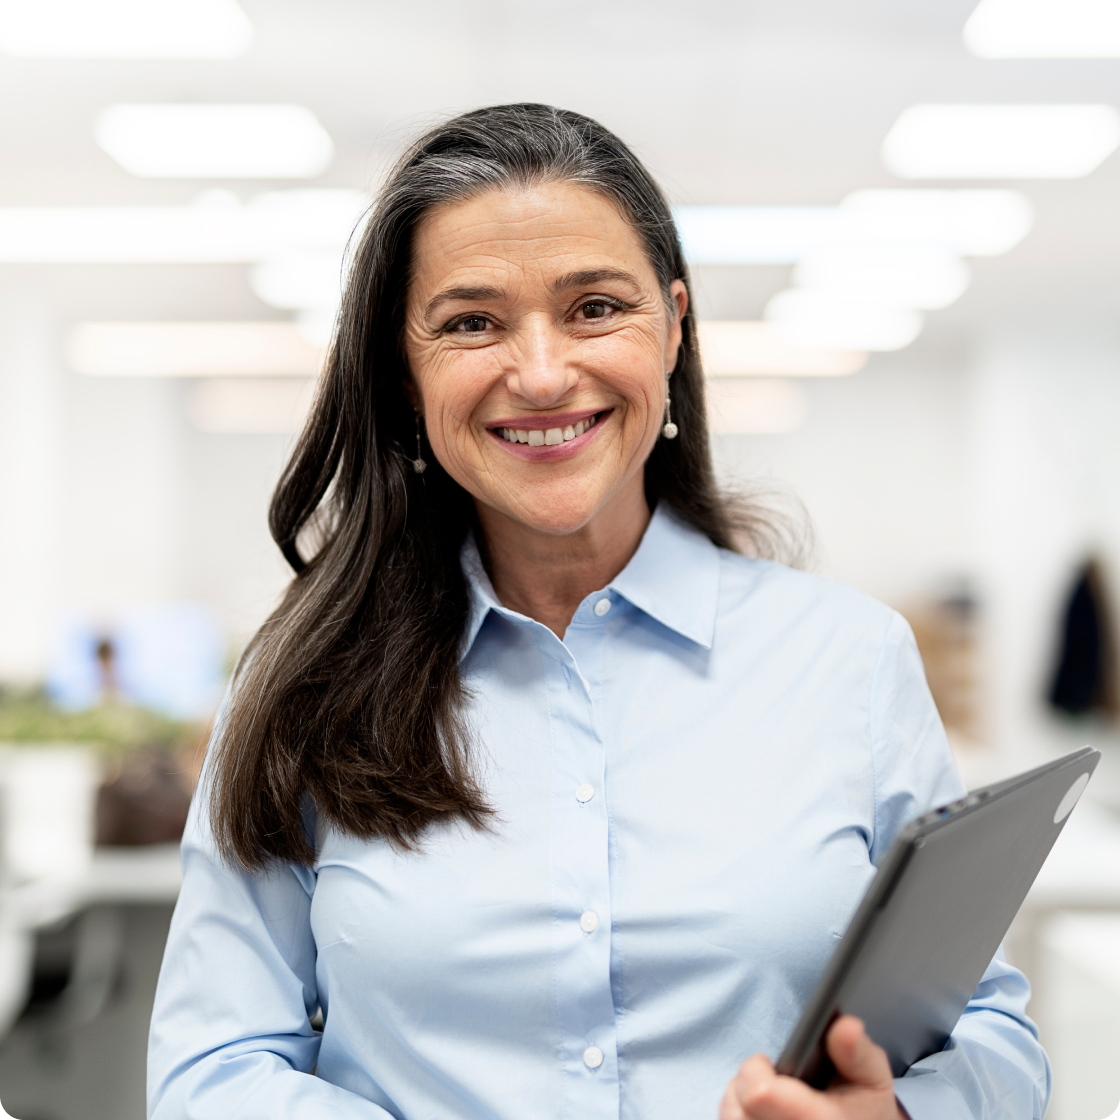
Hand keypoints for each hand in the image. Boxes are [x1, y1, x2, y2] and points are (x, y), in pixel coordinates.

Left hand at [719, 1016, 906, 1119]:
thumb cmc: (865, 1112)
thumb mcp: (872, 1080)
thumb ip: (856, 1052)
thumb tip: (845, 1025)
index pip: (759, 1093)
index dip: (755, 1068)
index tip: (768, 1063)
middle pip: (735, 1108)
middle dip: (745, 1084)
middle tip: (771, 1082)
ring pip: (731, 1119)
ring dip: (739, 1103)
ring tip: (767, 1098)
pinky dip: (742, 1117)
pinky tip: (764, 1114)